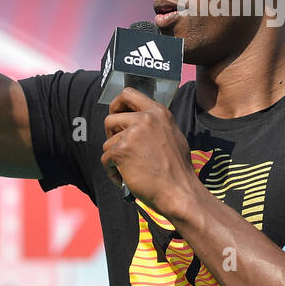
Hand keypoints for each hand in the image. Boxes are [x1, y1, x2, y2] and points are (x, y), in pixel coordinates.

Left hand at [101, 88, 200, 219]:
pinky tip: (125, 179)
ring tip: (128, 170)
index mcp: (158, 112)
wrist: (179, 191)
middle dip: (110, 135)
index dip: (117, 104)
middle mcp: (145, 118)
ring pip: (107, 143)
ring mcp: (132, 134)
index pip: (128, 94)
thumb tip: (136, 122)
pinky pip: (106, 159)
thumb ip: (154, 124)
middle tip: (118, 148)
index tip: (116, 115)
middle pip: (111, 118)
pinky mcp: (121, 151)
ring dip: (113, 158)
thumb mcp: (172, 135)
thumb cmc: (177, 169)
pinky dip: (112, 171)